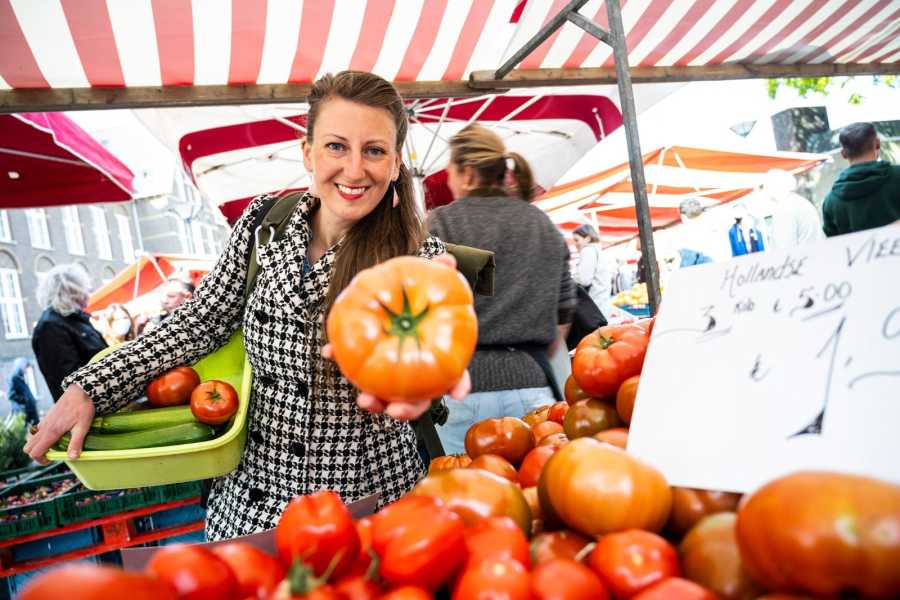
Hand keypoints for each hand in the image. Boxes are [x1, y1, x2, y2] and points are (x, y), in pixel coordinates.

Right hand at [23, 384, 94, 462]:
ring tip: (55, 445)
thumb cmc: (83, 408)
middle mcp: (44, 428)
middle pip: (28, 447)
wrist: (81, 391)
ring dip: (39, 445)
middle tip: (52, 454)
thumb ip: (76, 443)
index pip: (34, 452)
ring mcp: (44, 422)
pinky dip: (42, 437)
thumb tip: (72, 458)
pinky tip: (57, 434)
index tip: (52, 460)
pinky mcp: (47, 417)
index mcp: (51, 432)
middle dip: (37, 454)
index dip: (40, 460)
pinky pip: (38, 430)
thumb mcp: (82, 427)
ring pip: (32, 439)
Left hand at [320, 250, 468, 419]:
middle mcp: (417, 372)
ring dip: (376, 402)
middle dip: (408, 409)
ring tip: (364, 399)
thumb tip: (448, 260)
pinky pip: (355, 368)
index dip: (458, 386)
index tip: (457, 394)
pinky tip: (329, 352)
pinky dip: (341, 360)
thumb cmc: (411, 293)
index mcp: (437, 356)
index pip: (455, 375)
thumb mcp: (424, 279)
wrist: (382, 293)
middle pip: (419, 399)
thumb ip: (437, 272)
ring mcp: (391, 374)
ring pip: (388, 398)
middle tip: (395, 410)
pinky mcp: (365, 364)